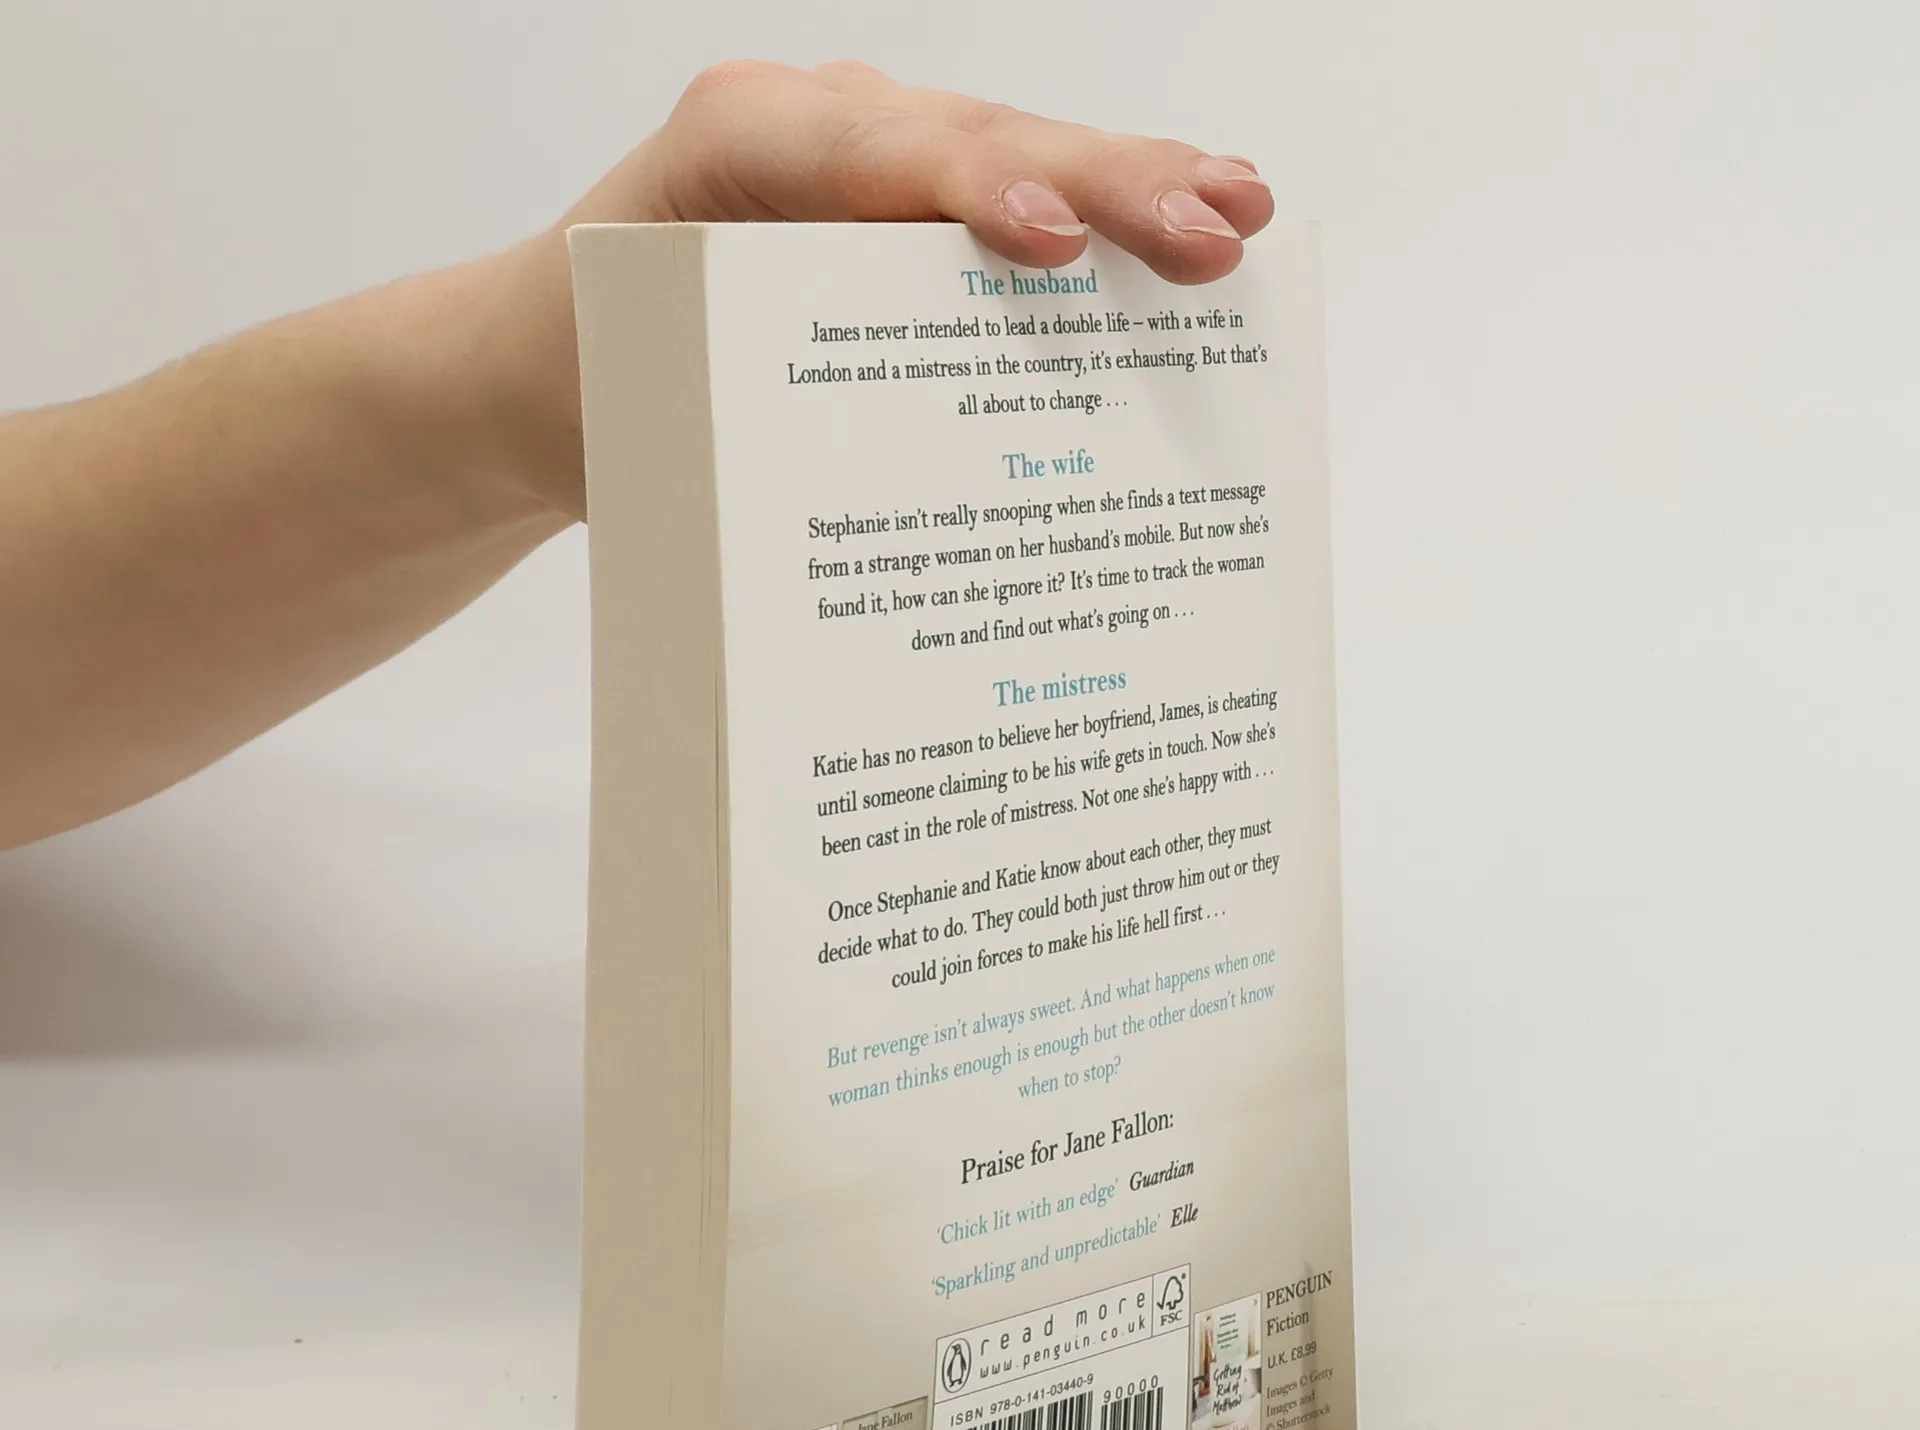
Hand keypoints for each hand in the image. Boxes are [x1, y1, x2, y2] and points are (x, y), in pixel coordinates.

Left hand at [494, 62, 1274, 513]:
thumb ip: (751, 408)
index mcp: (733, 148)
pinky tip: (1184, 223)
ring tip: (1238, 213)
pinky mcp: (897, 205)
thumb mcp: (642, 397)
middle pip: (976, 139)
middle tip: (1209, 235)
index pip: (873, 158)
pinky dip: (1099, 214)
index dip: (973, 193)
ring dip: (1132, 182)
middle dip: (1103, 184)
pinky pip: (1007, 193)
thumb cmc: (588, 380)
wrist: (536, 365)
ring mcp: (863, 154)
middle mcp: (809, 127)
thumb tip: (895, 517)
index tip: (1054, 246)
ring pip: (1014, 151)